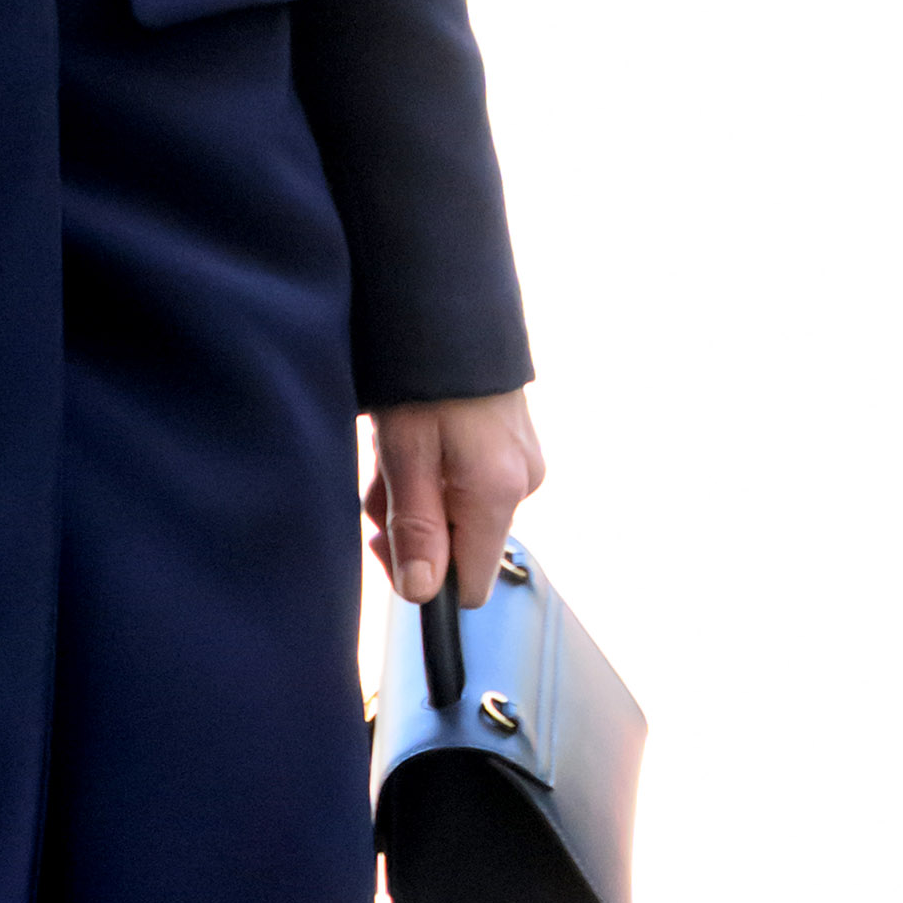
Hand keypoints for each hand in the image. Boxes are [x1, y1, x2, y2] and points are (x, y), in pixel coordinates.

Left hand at [364, 389, 543, 608]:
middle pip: (461, 545)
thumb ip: (417, 528)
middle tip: (379, 481)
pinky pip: (471, 481)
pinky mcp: (514, 444)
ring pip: (460, 511)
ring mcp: (523, 462)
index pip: (473, 584)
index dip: (426, 578)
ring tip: (392, 448)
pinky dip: (436, 472)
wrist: (450, 308)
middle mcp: (523, 483)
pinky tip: (415, 438)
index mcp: (499, 493)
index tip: (387, 544)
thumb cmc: (422, 375)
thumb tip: (422, 594)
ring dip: (418, 495)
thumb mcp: (405, 453)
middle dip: (413, 526)